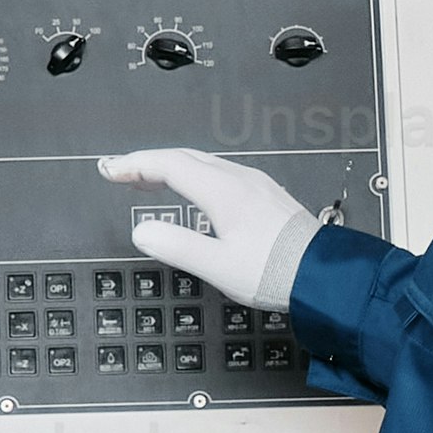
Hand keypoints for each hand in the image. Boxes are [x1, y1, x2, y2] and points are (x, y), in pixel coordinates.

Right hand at [98, 146, 322, 315]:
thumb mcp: (217, 266)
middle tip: (121, 172)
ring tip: (148, 180)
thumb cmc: (275, 272)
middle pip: (185, 158)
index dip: (134, 164)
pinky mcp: (266, 196)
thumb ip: (176, 246)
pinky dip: (195, 175)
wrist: (323, 275)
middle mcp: (239, 180)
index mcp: (223, 192)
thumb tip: (142, 231)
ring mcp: (255, 185)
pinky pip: (221, 174)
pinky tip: (192, 192)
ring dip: (172, 167)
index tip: (110, 170)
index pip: (169, 165)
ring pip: (204, 164)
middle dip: (149, 162)